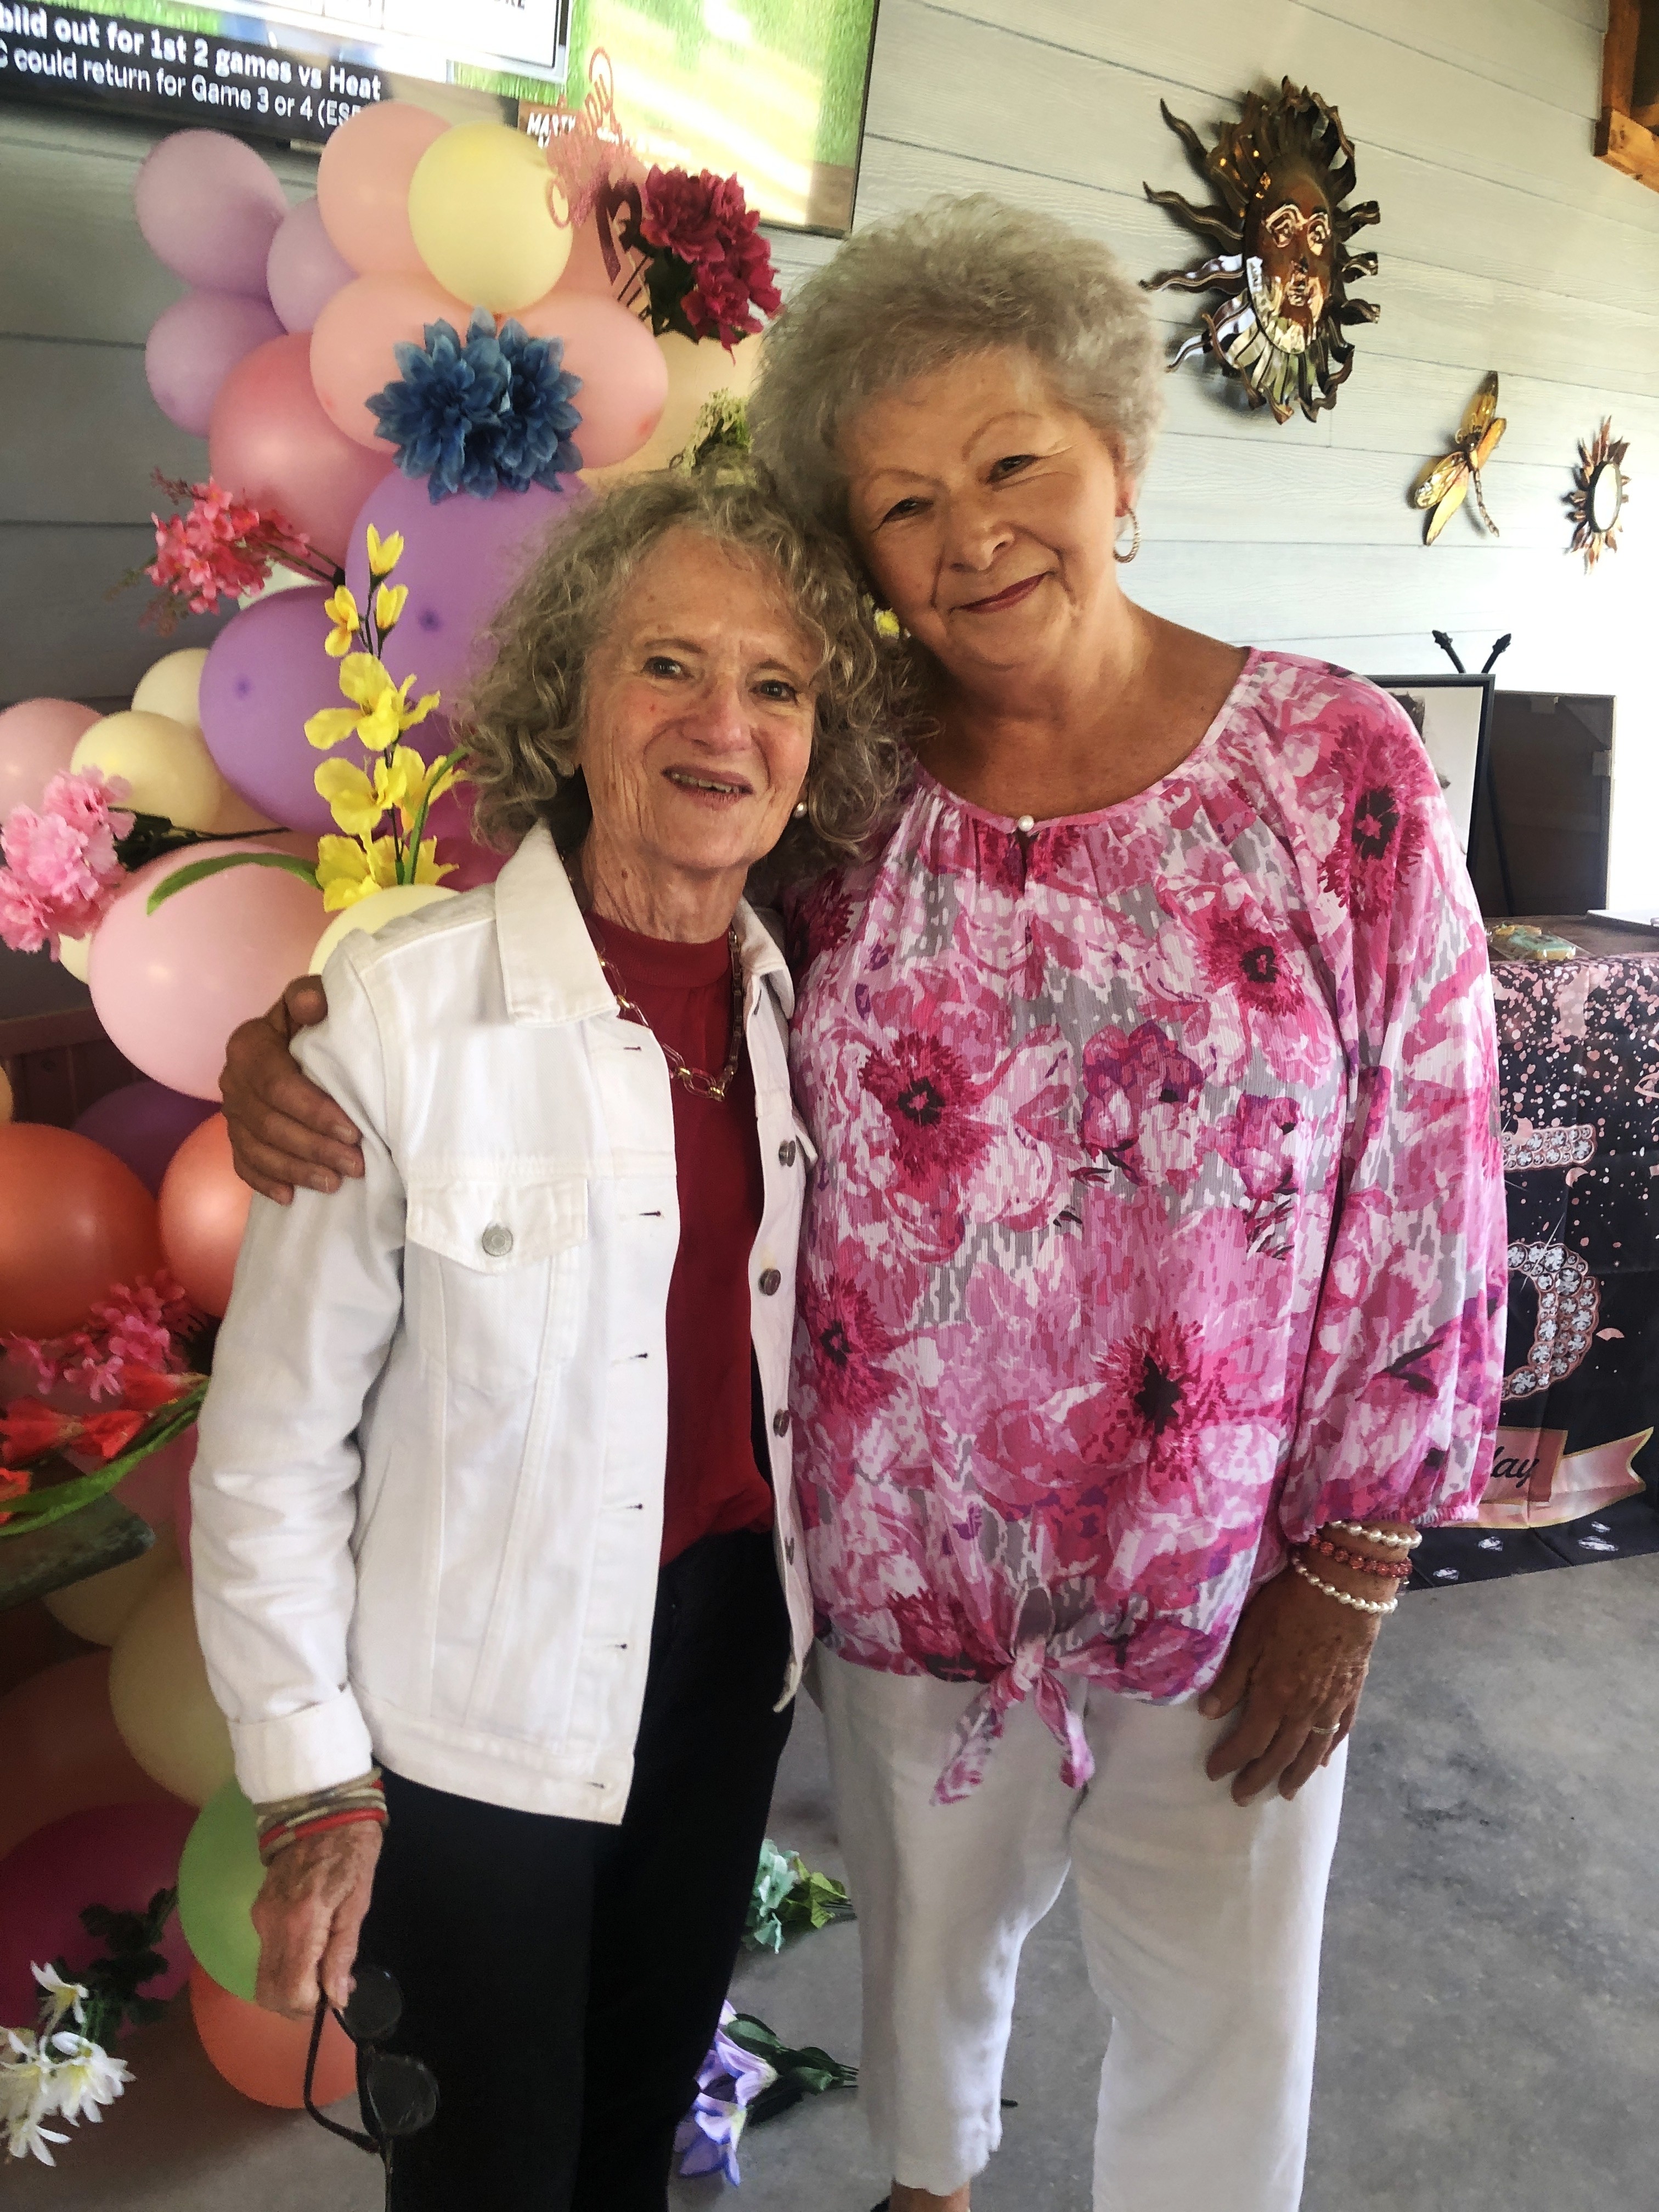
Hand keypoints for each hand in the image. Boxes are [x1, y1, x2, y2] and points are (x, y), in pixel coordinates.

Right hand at [219, 975, 363, 1204]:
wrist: (293, 1036)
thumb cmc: (312, 1020)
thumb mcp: (310, 1000)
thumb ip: (309, 998)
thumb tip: (314, 1004)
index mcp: (248, 1046)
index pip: (278, 1086)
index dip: (314, 1112)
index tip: (353, 1131)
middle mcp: (232, 1080)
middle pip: (269, 1123)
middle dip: (314, 1148)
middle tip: (356, 1165)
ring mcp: (231, 1112)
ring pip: (258, 1149)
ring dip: (296, 1170)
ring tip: (334, 1184)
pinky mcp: (235, 1134)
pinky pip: (243, 1165)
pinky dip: (265, 1182)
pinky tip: (291, 1197)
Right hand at [250, 1822, 381, 2019]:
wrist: (321, 1804)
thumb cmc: (352, 1848)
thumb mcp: (360, 1900)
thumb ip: (344, 1951)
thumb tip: (337, 1998)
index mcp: (301, 1923)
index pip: (291, 1991)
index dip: (311, 2006)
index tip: (335, 1995)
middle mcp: (271, 1925)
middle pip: (269, 1991)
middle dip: (297, 2004)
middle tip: (329, 1991)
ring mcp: (260, 1917)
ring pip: (264, 1976)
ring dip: (290, 1986)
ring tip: (325, 1970)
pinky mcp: (258, 1909)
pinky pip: (266, 1953)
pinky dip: (285, 1965)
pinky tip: (312, 1949)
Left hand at [1198, 1567, 1379, 1804]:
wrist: (1344, 1589)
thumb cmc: (1289, 1606)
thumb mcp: (1249, 1636)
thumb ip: (1231, 1679)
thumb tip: (1207, 1714)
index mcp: (1274, 1697)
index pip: (1248, 1742)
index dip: (1229, 1760)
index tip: (1213, 1773)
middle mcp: (1304, 1710)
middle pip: (1279, 1754)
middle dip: (1258, 1777)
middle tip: (1241, 1797)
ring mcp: (1331, 1703)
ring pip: (1311, 1751)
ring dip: (1295, 1775)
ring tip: (1283, 1793)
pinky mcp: (1351, 1692)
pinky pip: (1339, 1731)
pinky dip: (1328, 1751)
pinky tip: (1322, 1762)